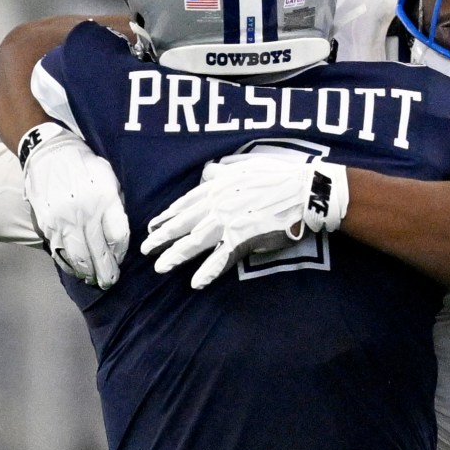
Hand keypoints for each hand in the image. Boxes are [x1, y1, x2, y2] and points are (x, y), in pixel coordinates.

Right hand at [20, 123, 129, 289]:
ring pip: (79, 257)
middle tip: (110, 281)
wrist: (46, 151)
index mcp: (105, 199)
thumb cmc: (83, 164)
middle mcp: (85, 213)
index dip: (121, 253)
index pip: (118, 238)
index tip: (120, 258)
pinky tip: (75, 270)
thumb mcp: (108, 177)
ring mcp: (64, 220)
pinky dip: (68, 265)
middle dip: (107, 272)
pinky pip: (60, 252)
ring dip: (88, 272)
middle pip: (100, 253)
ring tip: (93, 280)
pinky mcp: (47, 224)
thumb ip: (116, 204)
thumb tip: (118, 234)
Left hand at [142, 152, 348, 289]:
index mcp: (217, 186)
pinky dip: (208, 271)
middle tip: (145, 249)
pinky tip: (195, 283)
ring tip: (160, 267)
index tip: (153, 226)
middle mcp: (217, 203)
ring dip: (176, 255)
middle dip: (162, 237)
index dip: (168, 215)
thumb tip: (207, 171)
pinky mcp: (243, 238)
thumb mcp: (245, 166)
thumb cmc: (279, 176)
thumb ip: (222, 171)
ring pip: (194, 241)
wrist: (304, 190)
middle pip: (183, 223)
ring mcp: (228, 221)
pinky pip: (221, 258)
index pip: (185, 203)